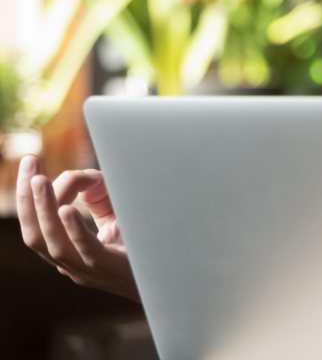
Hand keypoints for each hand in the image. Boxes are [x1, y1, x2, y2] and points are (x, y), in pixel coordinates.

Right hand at [15, 154, 139, 301]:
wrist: (176, 276)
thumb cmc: (146, 245)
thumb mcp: (114, 217)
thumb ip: (96, 199)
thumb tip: (80, 178)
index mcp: (70, 255)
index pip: (35, 229)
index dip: (27, 199)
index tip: (29, 164)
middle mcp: (74, 266)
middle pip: (35, 236)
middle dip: (27, 199)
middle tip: (28, 162)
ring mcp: (91, 271)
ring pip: (54, 244)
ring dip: (43, 210)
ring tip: (39, 180)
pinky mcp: (114, 269)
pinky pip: (87, 251)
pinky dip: (74, 230)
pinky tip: (66, 209)